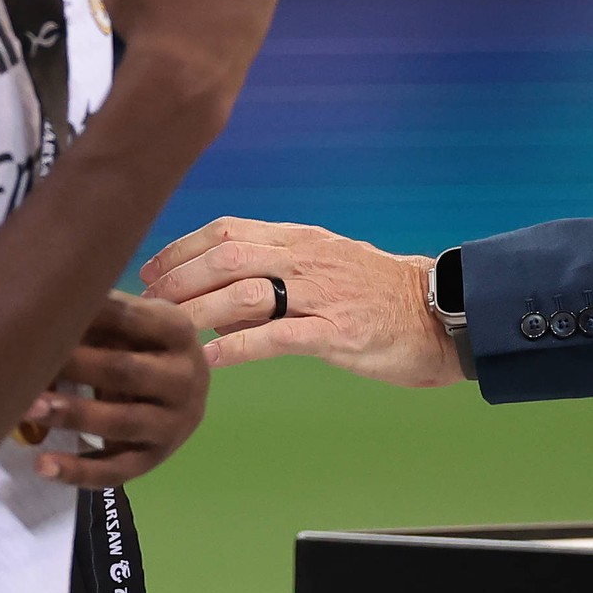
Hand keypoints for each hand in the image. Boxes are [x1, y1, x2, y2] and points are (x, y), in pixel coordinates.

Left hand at [20, 290, 209, 484]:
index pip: (128, 317)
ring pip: (121, 423)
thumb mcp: (131, 318)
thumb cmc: (141, 340)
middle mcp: (184, 378)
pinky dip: (79, 471)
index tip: (41, 309)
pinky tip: (42, 466)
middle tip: (24, 362)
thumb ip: (96, 310)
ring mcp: (174, 423)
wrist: (185, 383)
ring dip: (73, 415)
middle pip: (125, 372)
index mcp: (176, 331)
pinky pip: (118, 469)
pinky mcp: (156, 458)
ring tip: (26, 408)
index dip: (85, 313)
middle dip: (74, 366)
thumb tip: (37, 303)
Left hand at [141, 217, 458, 387]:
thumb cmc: (376, 293)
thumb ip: (272, 272)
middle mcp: (305, 259)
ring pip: (243, 293)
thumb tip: (215, 301)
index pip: (225, 232)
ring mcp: (322, 295)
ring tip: (168, 331)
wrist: (443, 313)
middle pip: (224, 259)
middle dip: (178, 280)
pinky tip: (208, 359)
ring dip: (197, 312)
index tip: (150, 271)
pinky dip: (236, 347)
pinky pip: (276, 337)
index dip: (180, 250)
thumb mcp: (322, 266)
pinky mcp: (338, 332)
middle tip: (149, 304)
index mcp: (298, 239)